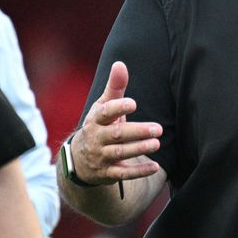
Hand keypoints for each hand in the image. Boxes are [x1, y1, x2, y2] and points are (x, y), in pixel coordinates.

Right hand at [70, 61, 161, 185]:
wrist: (79, 160)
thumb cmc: (98, 126)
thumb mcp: (103, 107)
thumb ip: (114, 87)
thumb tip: (120, 63)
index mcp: (95, 120)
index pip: (105, 113)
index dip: (118, 108)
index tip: (133, 104)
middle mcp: (97, 138)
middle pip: (116, 135)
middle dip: (136, 132)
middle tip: (157, 128)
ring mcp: (101, 157)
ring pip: (119, 154)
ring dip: (138, 149)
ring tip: (156, 143)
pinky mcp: (107, 173)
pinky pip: (123, 174)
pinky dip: (138, 171)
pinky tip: (155, 167)